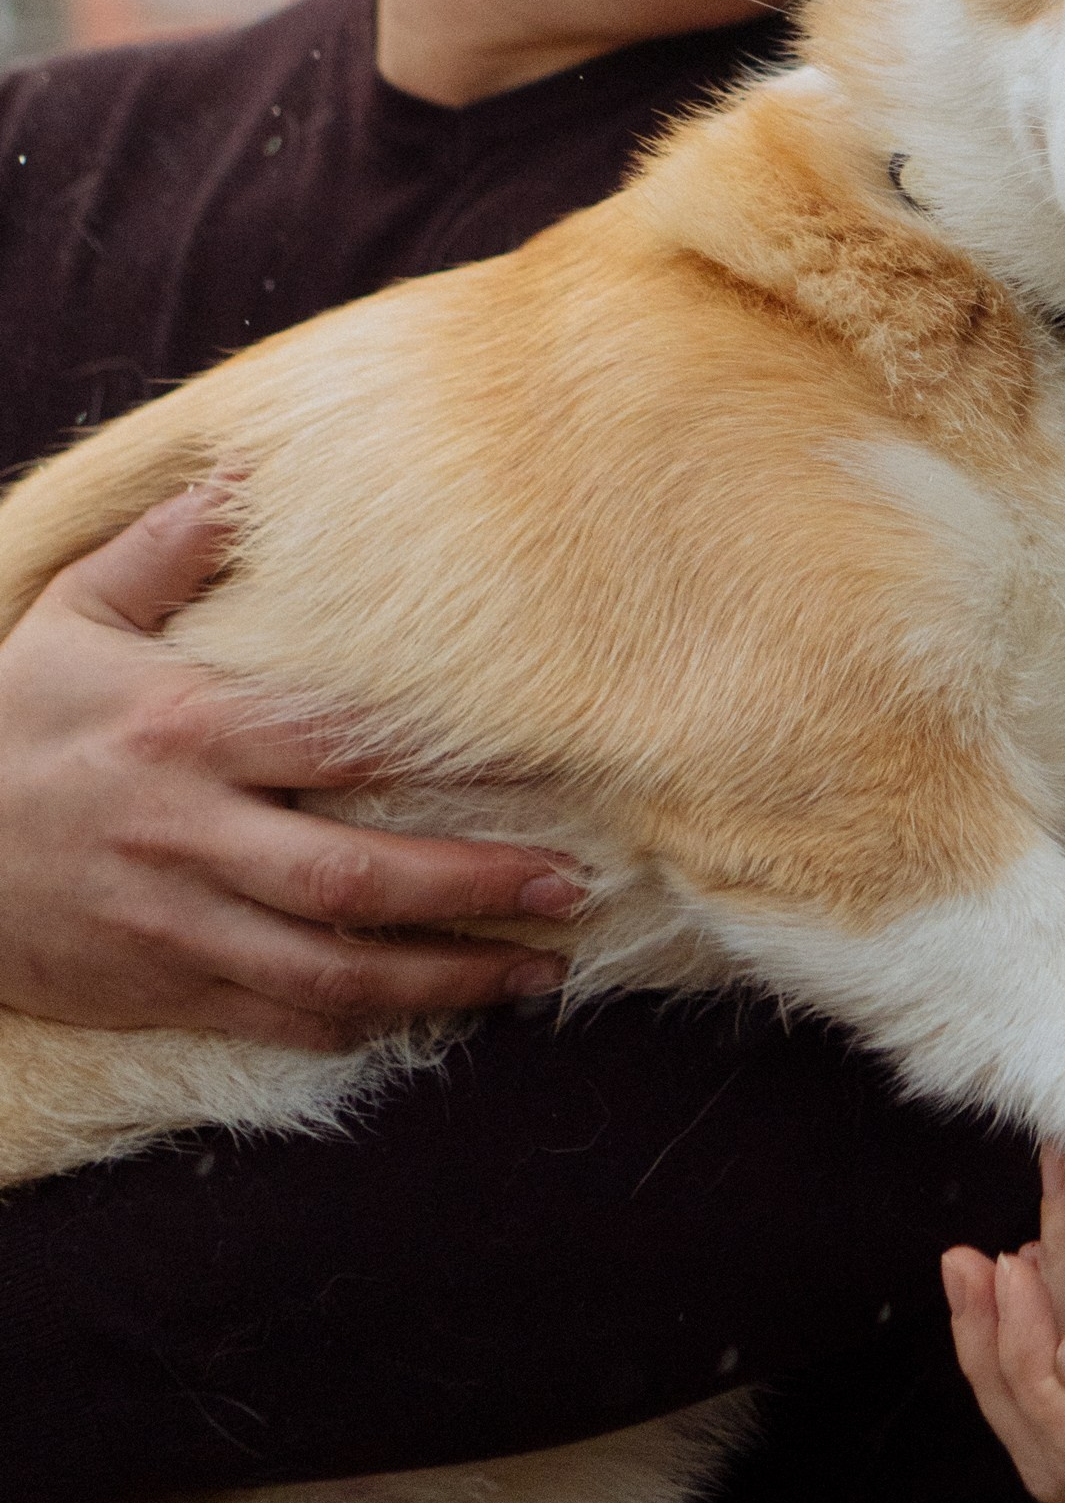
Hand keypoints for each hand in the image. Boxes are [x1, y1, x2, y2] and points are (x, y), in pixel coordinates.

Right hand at [0, 484, 584, 1048]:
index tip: (539, 762)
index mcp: (185, 729)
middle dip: (474, 889)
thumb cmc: (10, 716)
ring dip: (444, 979)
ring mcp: (177, 922)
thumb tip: (245, 476)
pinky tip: (432, 1017)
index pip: (339, 745)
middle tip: (572, 888)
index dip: (443, 759)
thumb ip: (169, 549)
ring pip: (332, 969)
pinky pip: (277, 1019)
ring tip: (537, 972)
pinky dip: (360, 1026)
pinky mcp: (161, 986)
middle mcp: (190, 834)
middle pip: (355, 876)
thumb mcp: (73, 612)